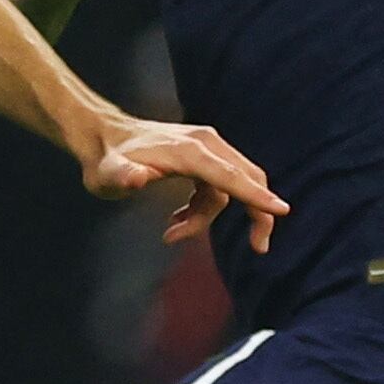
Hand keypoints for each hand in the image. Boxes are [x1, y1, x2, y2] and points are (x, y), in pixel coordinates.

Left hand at [86, 114, 287, 252]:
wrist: (101, 135)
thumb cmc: (105, 160)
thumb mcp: (106, 174)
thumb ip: (122, 176)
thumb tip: (136, 178)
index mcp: (191, 151)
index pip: (231, 176)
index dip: (256, 195)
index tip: (282, 210)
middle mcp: (205, 144)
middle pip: (246, 178)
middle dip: (256, 211)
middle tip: (258, 247)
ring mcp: (206, 146)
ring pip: (229, 187)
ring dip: (208, 216)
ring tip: (172, 232)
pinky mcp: (202, 153)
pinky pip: (218, 185)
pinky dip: (205, 207)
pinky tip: (178, 219)